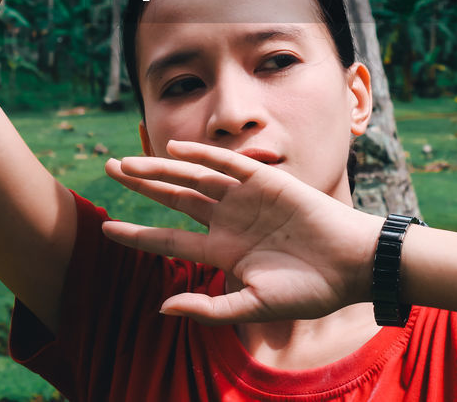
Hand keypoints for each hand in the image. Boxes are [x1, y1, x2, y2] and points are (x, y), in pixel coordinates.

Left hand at [102, 139, 380, 324]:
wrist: (350, 266)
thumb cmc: (308, 292)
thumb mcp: (252, 306)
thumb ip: (208, 308)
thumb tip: (162, 307)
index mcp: (222, 252)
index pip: (169, 241)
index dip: (137, 235)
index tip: (106, 229)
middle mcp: (228, 221)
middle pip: (174, 197)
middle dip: (142, 184)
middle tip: (108, 169)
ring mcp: (245, 199)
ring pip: (193, 178)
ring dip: (160, 167)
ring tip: (127, 162)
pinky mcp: (265, 181)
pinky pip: (226, 165)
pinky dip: (201, 155)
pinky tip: (174, 148)